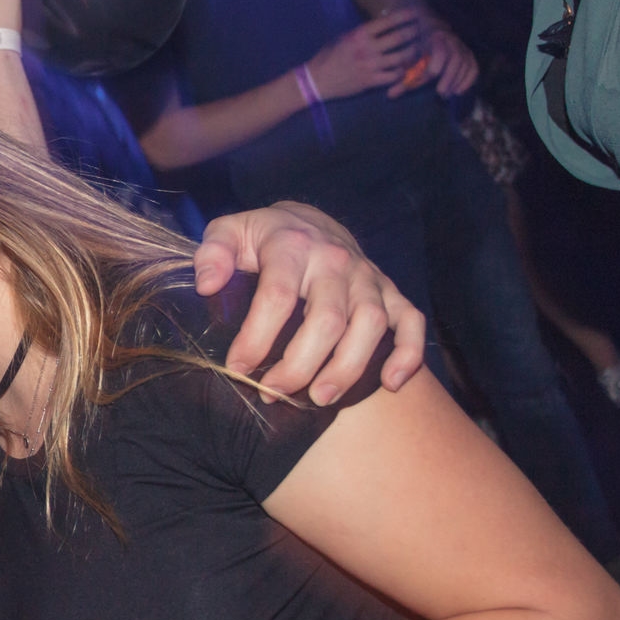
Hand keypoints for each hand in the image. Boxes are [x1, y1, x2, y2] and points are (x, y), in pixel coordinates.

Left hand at [193, 202, 425, 402]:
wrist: (309, 221)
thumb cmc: (262, 238)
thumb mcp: (229, 233)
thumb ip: (212, 253)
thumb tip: (208, 285)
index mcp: (293, 245)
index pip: (277, 296)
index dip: (256, 338)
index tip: (237, 368)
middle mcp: (336, 261)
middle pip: (327, 320)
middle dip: (299, 365)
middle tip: (272, 392)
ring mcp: (368, 277)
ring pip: (371, 325)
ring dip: (347, 368)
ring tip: (320, 399)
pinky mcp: (390, 291)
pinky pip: (411, 322)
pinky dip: (408, 354)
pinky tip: (389, 384)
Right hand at [305, 8, 421, 99]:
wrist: (316, 80)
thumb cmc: (328, 56)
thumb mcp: (343, 38)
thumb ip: (362, 33)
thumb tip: (382, 25)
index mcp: (359, 34)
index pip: (388, 21)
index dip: (405, 16)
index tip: (415, 13)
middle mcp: (367, 48)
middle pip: (400, 37)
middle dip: (413, 32)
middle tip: (419, 31)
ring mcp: (370, 66)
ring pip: (401, 57)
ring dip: (412, 52)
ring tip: (415, 49)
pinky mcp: (370, 81)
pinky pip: (394, 76)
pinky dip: (401, 72)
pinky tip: (403, 69)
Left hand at [397, 20, 478, 98]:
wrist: (424, 30)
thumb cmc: (412, 49)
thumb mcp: (406, 61)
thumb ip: (400, 77)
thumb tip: (390, 95)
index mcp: (433, 38)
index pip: (441, 49)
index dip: (438, 62)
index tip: (432, 75)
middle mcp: (450, 40)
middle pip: (456, 58)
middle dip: (449, 76)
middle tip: (441, 92)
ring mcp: (460, 46)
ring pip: (465, 62)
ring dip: (457, 80)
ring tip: (447, 94)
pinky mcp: (467, 54)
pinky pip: (473, 66)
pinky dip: (468, 79)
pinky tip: (459, 91)